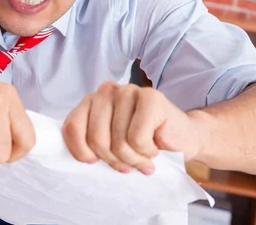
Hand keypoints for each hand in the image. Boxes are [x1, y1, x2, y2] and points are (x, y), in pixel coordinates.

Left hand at [62, 82, 202, 174]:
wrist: (183, 138)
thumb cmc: (144, 143)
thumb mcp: (109, 144)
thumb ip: (90, 143)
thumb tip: (74, 157)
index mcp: (92, 101)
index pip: (72, 126)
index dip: (81, 152)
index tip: (95, 162)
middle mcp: (107, 91)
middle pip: (96, 137)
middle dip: (113, 159)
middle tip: (128, 164)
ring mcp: (129, 91)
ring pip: (118, 141)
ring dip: (134, 159)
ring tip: (144, 156)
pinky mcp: (151, 98)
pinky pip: (137, 138)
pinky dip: (147, 152)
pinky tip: (155, 147)